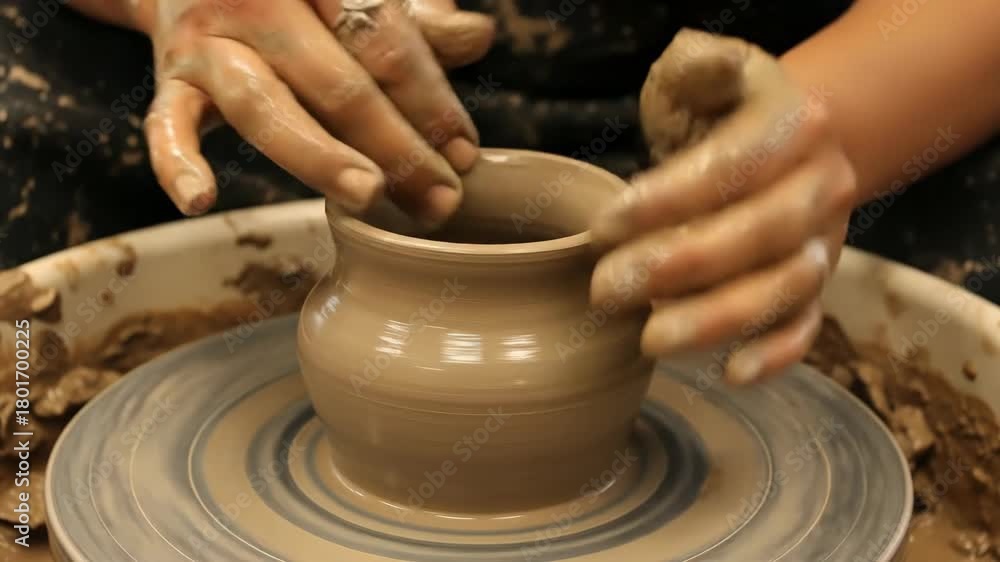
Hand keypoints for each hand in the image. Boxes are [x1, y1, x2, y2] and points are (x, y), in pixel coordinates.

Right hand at [139, 0, 493, 223]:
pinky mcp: (171, 81)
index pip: (385, 41)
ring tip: (368, 195)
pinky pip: (166, 125)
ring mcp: (207, 40)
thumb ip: (414, 21)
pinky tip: (201, 199)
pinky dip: (176, 162)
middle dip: (397, 148)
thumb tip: (478, 37)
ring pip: (266, 107)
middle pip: (337, 82)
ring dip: (320, 158)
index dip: (431, 101)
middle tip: (441, 199)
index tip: (465, 153)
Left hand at [589, 29, 856, 383]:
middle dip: (680, 267)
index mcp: (794, 124)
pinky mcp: (816, 285)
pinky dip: (777, 354)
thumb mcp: (707, 71)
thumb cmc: (724, 110)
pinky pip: (808, 325)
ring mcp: (824, 240)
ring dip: (719, 318)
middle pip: (760, 233)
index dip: (668, 199)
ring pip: (785, 287)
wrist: (789, 143)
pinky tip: (731, 374)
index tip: (603, 226)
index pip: (732, 165)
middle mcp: (822, 184)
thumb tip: (702, 67)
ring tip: (650, 340)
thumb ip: (699, 65)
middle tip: (606, 290)